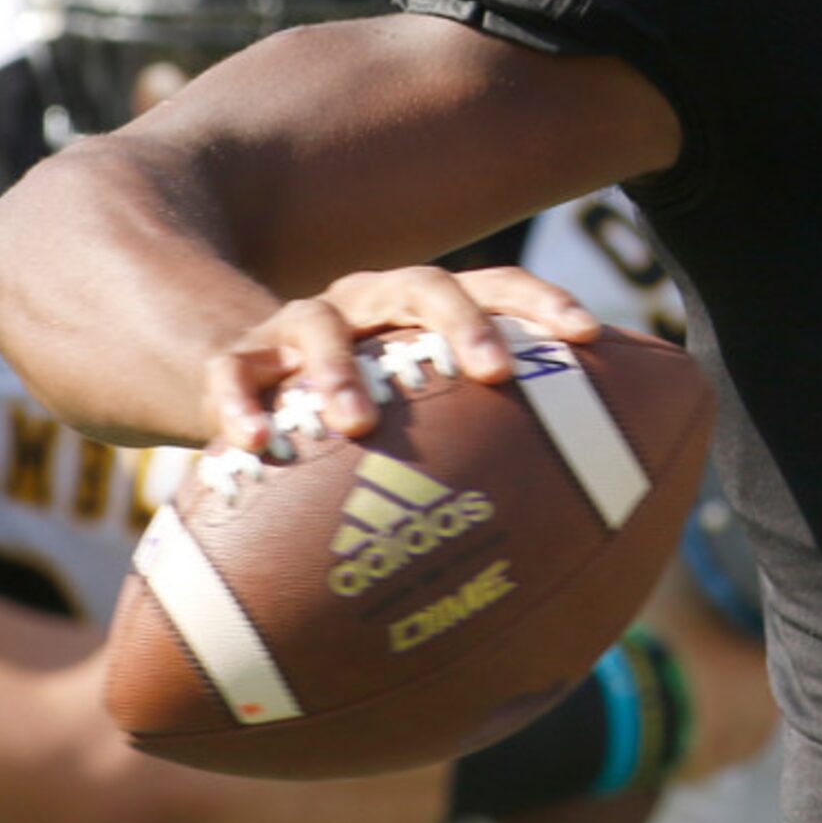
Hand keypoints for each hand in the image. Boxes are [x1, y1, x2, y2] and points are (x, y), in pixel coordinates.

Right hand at [205, 265, 602, 451]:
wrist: (256, 383)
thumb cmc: (370, 413)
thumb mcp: (424, 412)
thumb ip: (486, 446)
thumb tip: (575, 538)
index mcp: (424, 305)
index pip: (496, 283)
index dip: (544, 300)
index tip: (590, 334)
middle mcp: (368, 301)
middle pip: (421, 286)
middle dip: (462, 324)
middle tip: (497, 373)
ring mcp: (299, 325)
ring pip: (321, 325)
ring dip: (340, 370)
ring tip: (358, 424)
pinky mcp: (237, 360)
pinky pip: (231, 375)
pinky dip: (240, 405)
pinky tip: (254, 444)